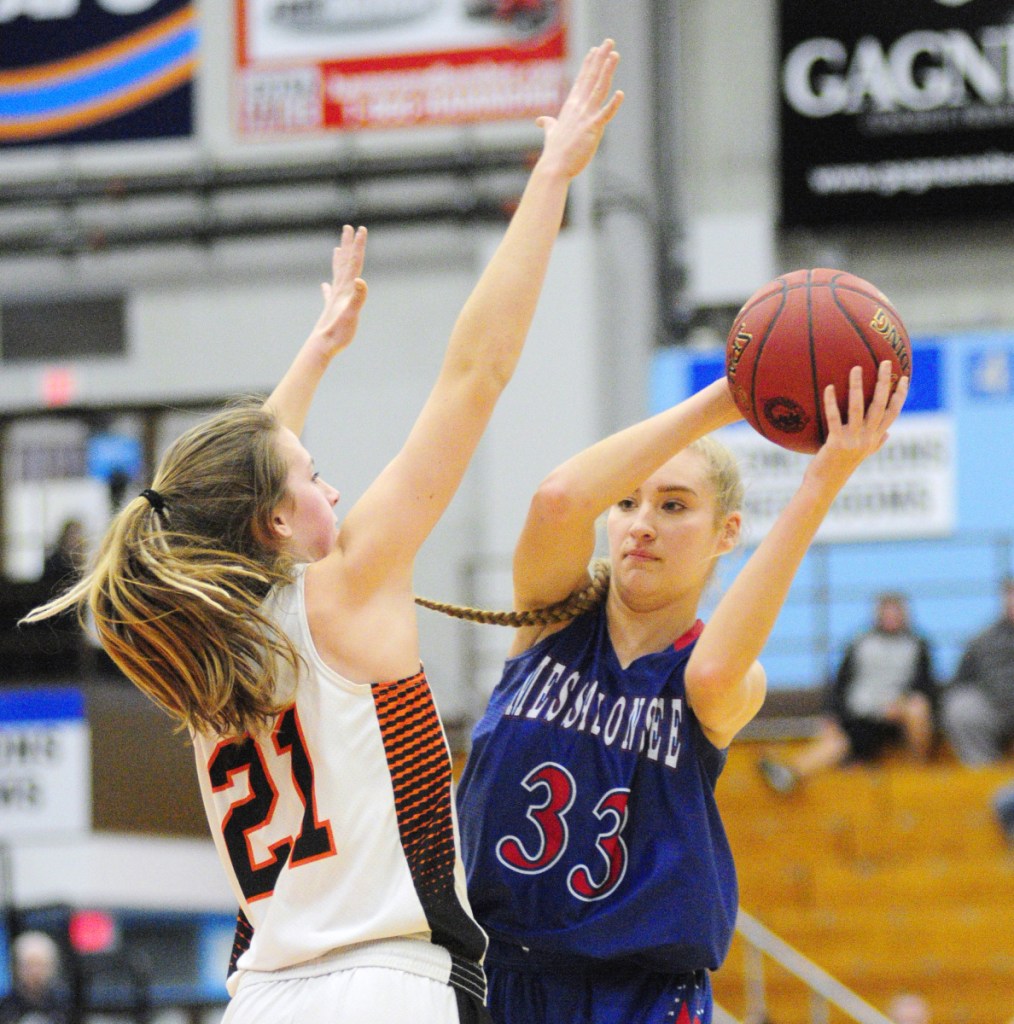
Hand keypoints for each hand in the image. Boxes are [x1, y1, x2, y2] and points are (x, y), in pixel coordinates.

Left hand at [309, 224, 367, 359]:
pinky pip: (329, 293)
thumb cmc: (338, 333)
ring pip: (337, 274)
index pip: (354, 263)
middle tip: (348, 228)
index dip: (359, 246)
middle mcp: (339, 290)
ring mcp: (333, 299)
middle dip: (348, 245)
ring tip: (337, 249)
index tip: (362, 229)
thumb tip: (361, 280)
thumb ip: (357, 298)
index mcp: (345, 289)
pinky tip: (325, 285)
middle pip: (344, 263)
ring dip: (339, 260)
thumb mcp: (351, 315)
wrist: (321, 346)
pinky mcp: (331, 309)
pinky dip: (328, 286)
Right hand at [535, 38, 624, 180]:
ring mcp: (585, 117)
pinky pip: (604, 115)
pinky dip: (613, 104)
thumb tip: (540, 121)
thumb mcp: (551, 134)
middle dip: (600, 59)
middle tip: (608, 42)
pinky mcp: (592, 129)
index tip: (595, 50)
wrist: (554, 168)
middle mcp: (578, 108)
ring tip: (614, 55)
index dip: (589, 64)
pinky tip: (621, 93)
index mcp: (570, 107)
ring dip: (607, 71)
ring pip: (598, 89)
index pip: (581, 81)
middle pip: (591, 78)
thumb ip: (548, 125)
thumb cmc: (554, 153)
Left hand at [813, 361, 908, 477]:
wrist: (824, 486)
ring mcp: (853, 440)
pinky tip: (829, 387)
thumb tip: (889, 434)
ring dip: (857, 387)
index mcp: (875, 439)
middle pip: (880, 406)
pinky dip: (831, 402)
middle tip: (883, 362)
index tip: (904, 378)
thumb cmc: (839, 468)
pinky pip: (834, 418)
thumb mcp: (863, 456)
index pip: (893, 413)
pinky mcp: (836, 442)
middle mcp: (868, 438)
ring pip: (858, 408)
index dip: (899, 395)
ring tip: (855, 368)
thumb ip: (876, 444)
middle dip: (883, 383)